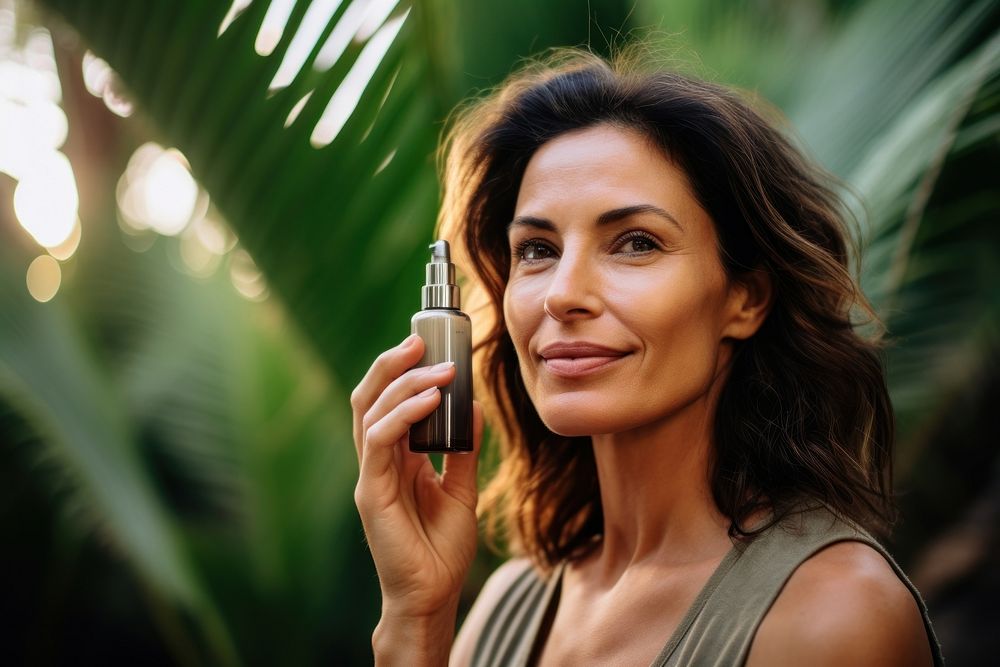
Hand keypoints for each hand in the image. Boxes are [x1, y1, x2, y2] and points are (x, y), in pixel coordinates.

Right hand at [352, 333, 482, 619]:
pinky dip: (402, 415)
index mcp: (396, 456)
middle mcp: (378, 459)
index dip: (401, 369)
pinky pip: (379, 441)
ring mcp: (371, 473)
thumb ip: (463, 449)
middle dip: (393, 363)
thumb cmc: (441, 545)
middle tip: (421, 340)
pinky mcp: (371, 491)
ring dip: (405, 382)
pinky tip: (430, 401)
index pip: (388, 400)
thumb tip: (474, 407)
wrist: (433, 592)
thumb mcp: (461, 488)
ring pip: (371, 410)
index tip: (429, 344)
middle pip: (371, 396)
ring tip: (440, 369)